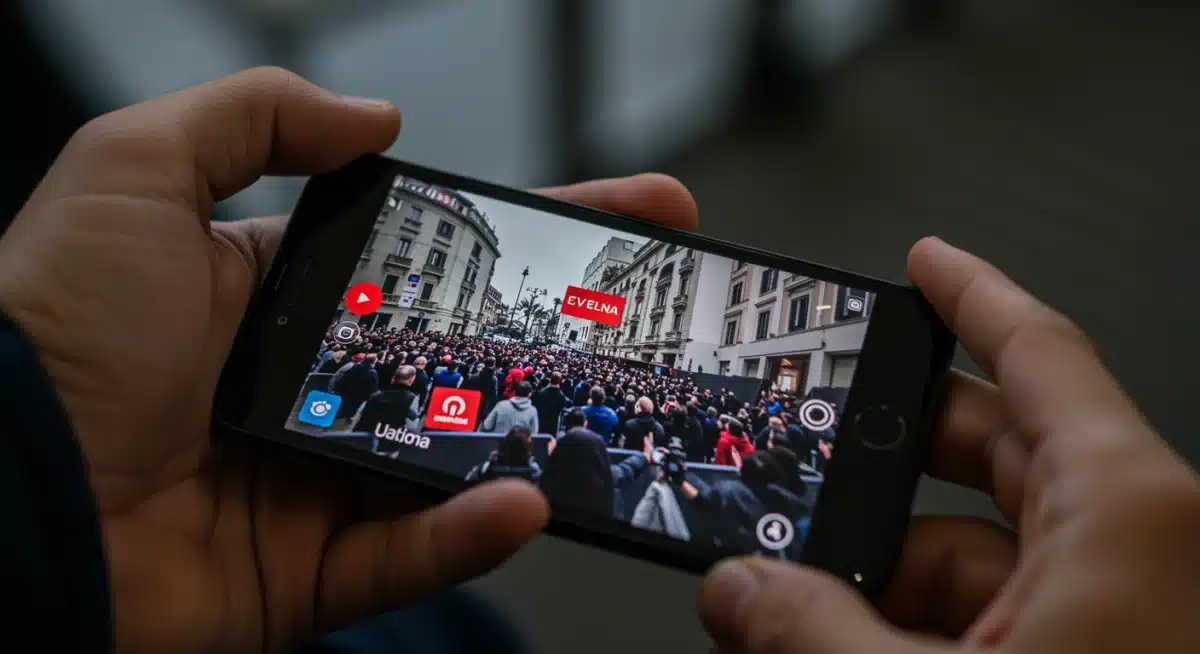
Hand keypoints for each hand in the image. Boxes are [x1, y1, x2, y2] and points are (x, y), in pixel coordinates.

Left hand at [0, 68, 698, 653]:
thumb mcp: (134, 173)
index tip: (621, 215)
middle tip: (663, 314)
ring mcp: (315, 484)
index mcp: (285, 300)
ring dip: (533, 439)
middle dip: (570, 332)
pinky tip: (522, 500)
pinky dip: (467, 532)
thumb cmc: (50, 330)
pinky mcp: (308, 573)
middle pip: (467, 361)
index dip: (530, 235)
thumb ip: (256, 119)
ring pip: (453, 464)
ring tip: (610, 406)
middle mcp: (311, 392)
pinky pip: (406, 552)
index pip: (435, 260)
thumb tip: (377, 120)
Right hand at [697, 237, 1199, 652]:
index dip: (971, 297)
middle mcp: (1135, 545)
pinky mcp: (1096, 652)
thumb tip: (739, 589)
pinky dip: (918, 620)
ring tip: (797, 594)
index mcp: (1127, 514)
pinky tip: (846, 638)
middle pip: (993, 451)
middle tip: (811, 450)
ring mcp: (1118, 605)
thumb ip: (814, 629)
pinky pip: (1000, 609)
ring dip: (883, 566)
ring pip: (982, 545)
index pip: (1039, 356)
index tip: (926, 262)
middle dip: (885, 457)